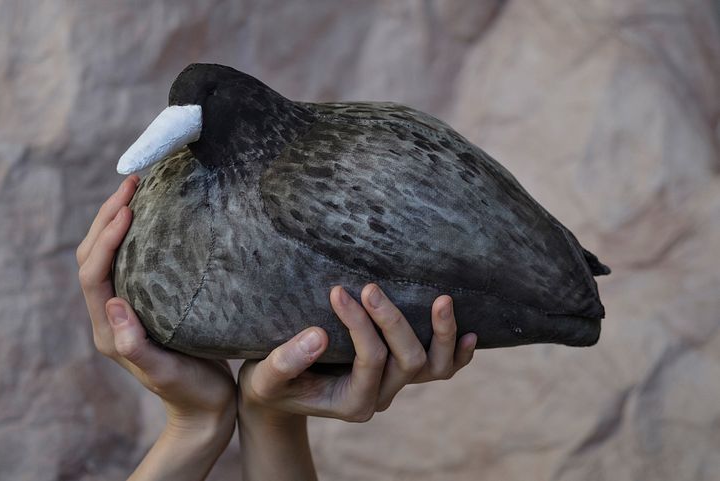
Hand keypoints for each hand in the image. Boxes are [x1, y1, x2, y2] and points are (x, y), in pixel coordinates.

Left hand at [77, 176, 235, 480]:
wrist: (207, 407)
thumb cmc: (190, 391)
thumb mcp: (165, 371)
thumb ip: (135, 343)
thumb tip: (112, 303)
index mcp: (109, 331)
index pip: (93, 276)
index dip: (105, 239)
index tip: (128, 209)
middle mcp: (112, 316)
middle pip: (93, 258)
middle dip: (106, 217)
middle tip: (131, 183)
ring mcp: (128, 309)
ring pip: (109, 255)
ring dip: (117, 220)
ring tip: (139, 190)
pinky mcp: (147, 303)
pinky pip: (132, 260)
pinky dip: (137, 233)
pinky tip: (158, 217)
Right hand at [236, 284, 476, 480]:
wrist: (279, 394)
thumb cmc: (269, 382)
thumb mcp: (265, 375)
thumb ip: (286, 360)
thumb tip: (319, 334)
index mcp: (352, 402)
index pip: (370, 359)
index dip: (359, 324)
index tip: (338, 290)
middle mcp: (379, 397)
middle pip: (407, 361)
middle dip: (393, 321)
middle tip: (370, 286)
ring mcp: (393, 385)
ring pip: (433, 369)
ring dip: (441, 335)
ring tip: (443, 300)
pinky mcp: (397, 372)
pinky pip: (438, 370)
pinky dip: (455, 355)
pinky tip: (470, 333)